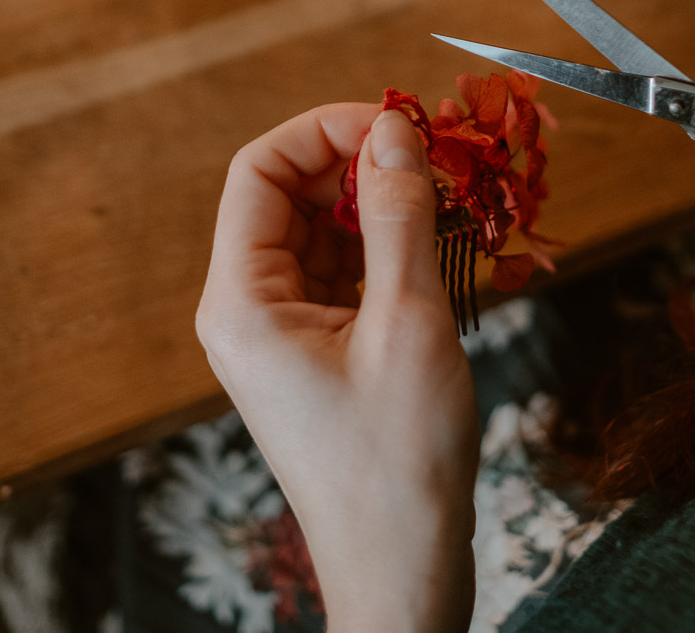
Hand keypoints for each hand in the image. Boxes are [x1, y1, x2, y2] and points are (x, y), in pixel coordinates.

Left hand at [197, 104, 478, 632]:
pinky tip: (444, 246)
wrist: (401, 571)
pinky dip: (390, 251)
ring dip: (384, 207)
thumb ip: (399, 219)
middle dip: (362, 165)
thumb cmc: (397, 465)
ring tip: (453, 200)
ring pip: (324, 234)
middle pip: (291, 197)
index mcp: (240, 302)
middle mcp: (248, 311)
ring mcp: (282, 335)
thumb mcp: (407, 325)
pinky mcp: (317, 355)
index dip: (326, 131)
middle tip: (441, 157)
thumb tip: (396, 132)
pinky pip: (345, 276)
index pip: (260, 171)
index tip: (399, 124)